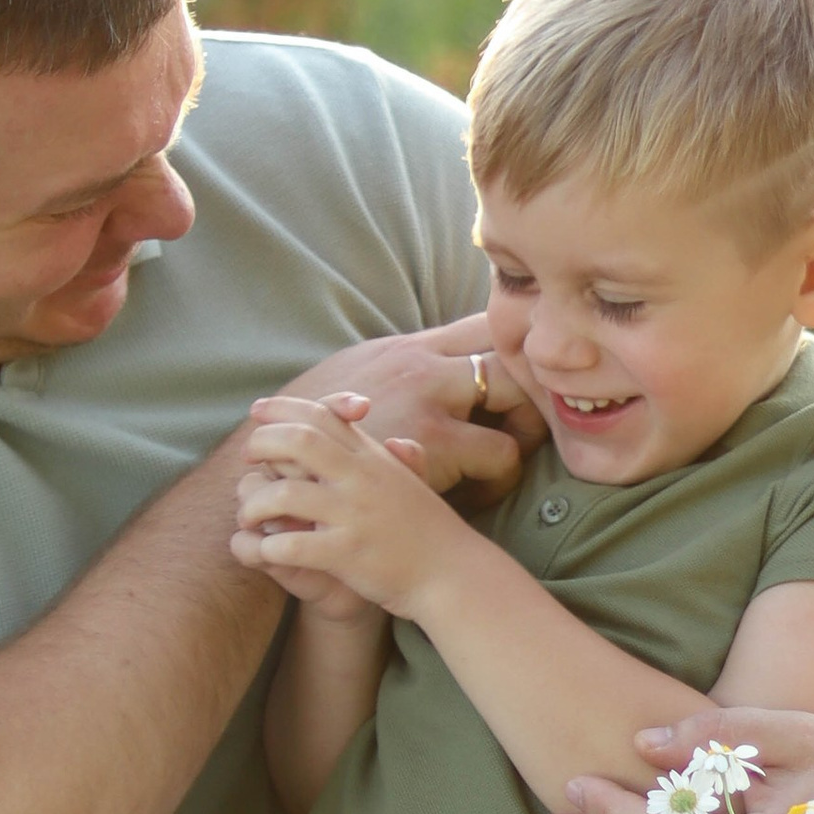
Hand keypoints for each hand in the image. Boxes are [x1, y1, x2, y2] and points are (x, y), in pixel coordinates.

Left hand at [233, 397, 464, 615]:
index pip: (321, 415)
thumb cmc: (432, 534)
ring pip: (283, 494)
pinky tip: (265, 552)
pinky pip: (291, 545)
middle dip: (262, 444)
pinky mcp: (346, 553)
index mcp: (373, 458)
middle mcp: (362, 479)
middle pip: (297, 440)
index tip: (257, 412)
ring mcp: (353, 515)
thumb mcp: (415, 487)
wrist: (455, 576)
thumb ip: (400, 460)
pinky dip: (267, 548)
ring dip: (254, 504)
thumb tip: (396, 441)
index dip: (283, 408)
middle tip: (248, 461)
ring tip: (249, 517)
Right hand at [253, 315, 543, 499]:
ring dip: (526, 428)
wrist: (278, 473)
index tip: (526, 378)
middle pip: (512, 346)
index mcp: (408, 348)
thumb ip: (395, 374)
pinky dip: (501, 476)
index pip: (483, 321)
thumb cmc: (314, 439)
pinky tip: (481, 492)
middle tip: (534, 419)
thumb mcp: (353, 386)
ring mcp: (430, 401)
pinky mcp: (432, 444)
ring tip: (508, 458)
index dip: (515, 345)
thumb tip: (431, 367)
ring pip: (521, 396)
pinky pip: (501, 456)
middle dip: (534, 380)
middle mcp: (424, 364)